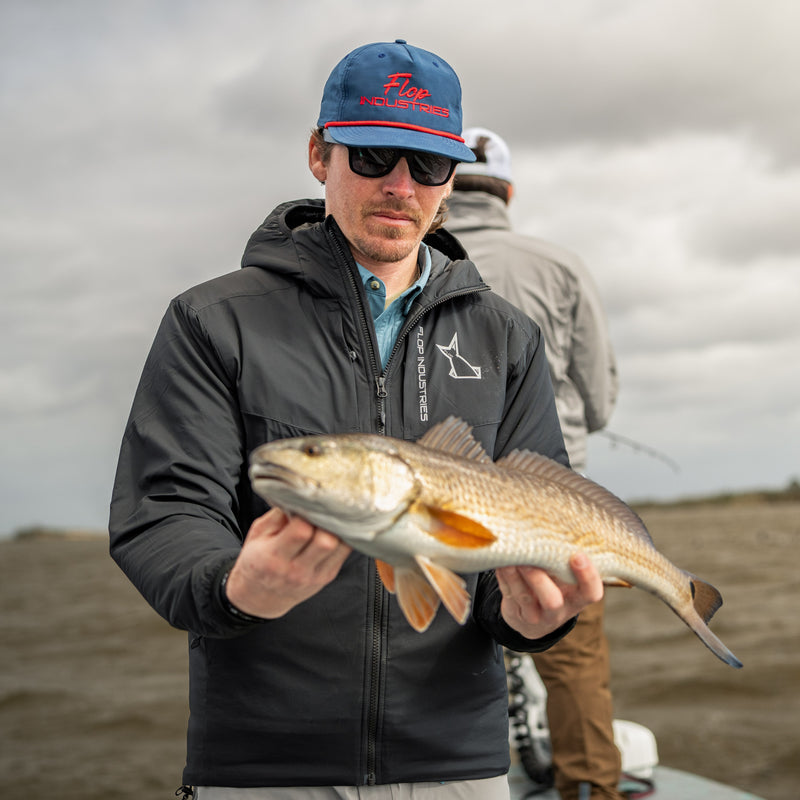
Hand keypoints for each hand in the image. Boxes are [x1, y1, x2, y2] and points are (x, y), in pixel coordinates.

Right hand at [225, 508, 351, 618]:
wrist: (261, 596)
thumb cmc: (257, 561)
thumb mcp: (257, 534)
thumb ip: (277, 515)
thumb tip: (298, 493)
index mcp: (273, 556)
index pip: (301, 531)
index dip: (307, 513)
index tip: (307, 502)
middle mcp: (296, 569)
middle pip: (326, 541)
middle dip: (327, 521)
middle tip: (324, 508)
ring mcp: (315, 575)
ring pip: (340, 547)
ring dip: (339, 529)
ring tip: (332, 515)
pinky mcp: (327, 576)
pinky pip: (344, 553)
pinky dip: (343, 538)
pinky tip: (336, 528)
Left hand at [495, 552, 603, 639]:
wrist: (534, 622)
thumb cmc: (556, 588)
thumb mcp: (567, 580)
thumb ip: (565, 560)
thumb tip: (556, 522)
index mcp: (578, 599)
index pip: (591, 592)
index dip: (587, 576)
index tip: (578, 555)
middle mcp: (558, 611)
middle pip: (552, 600)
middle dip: (538, 579)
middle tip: (529, 560)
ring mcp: (535, 614)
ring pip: (524, 595)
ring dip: (515, 574)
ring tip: (509, 556)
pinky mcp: (515, 612)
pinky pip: (508, 592)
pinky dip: (504, 575)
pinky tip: (500, 561)